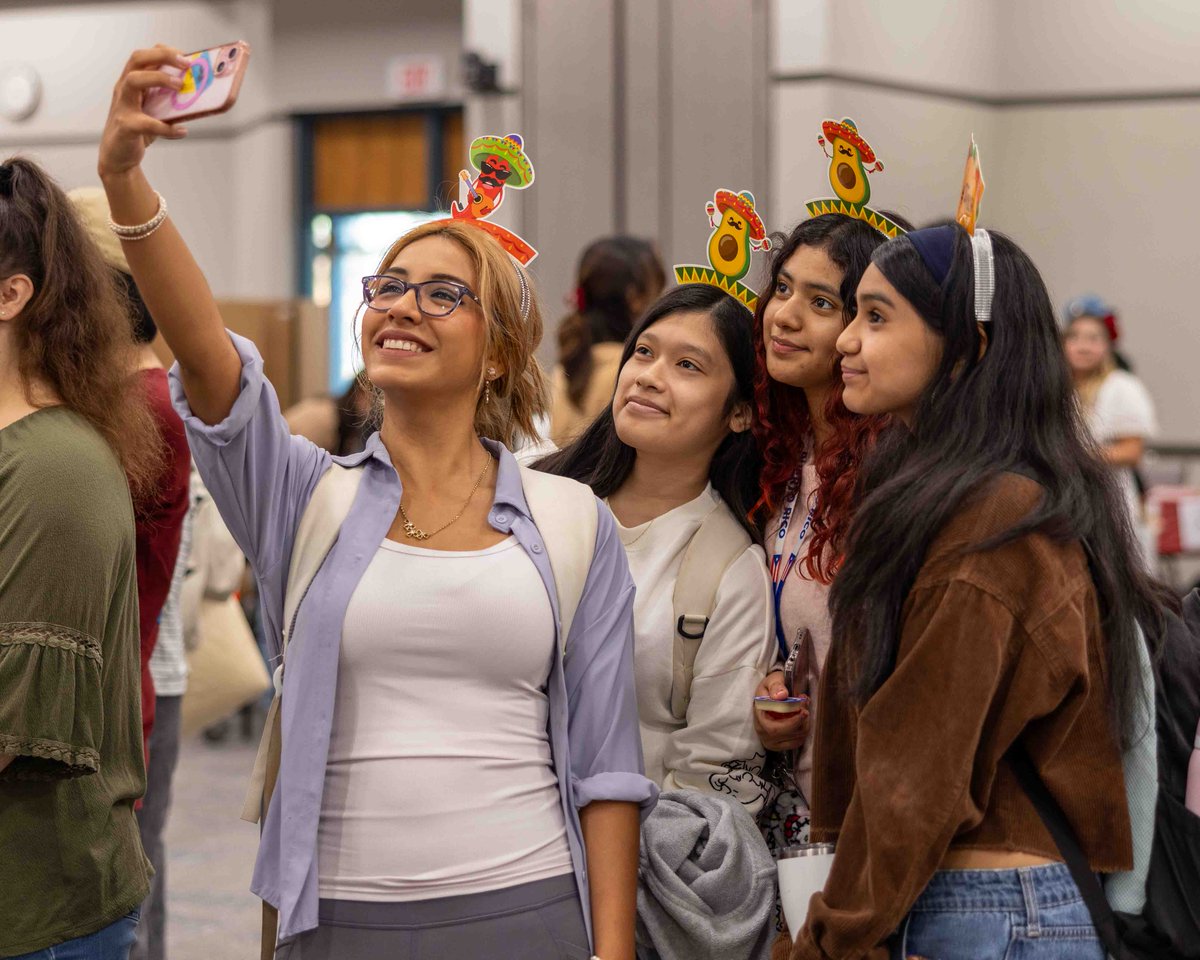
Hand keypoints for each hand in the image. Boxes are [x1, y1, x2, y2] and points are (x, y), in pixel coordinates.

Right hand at [99, 46, 191, 178]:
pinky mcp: (126, 127)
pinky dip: (167, 128)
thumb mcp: (155, 111)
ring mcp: (123, 106)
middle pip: (137, 59)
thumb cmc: (138, 131)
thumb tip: (201, 94)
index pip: (143, 56)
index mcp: (131, 83)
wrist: (119, 158)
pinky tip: (182, 131)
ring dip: (159, 79)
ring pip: (133, 81)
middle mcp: (124, 90)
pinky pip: (146, 123)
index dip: (163, 52)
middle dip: (162, 56)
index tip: (185, 56)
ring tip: (180, 86)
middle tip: (186, 64)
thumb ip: (170, 100)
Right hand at [752, 670, 809, 751]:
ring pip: (797, 737)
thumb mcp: (771, 681)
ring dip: (805, 723)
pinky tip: (801, 718)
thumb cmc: (771, 688)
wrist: (769, 694)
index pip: (775, 729)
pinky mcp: (781, 745)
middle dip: (802, 720)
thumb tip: (781, 695)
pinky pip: (798, 741)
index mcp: (759, 718)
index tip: (803, 710)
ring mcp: (772, 741)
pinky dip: (803, 729)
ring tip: (803, 708)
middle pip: (788, 734)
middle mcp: (763, 733)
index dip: (792, 722)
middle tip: (806, 706)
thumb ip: (776, 686)